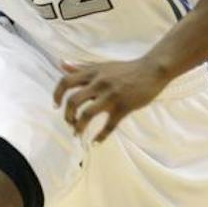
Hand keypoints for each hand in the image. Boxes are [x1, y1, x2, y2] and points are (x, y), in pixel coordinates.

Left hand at [54, 58, 170, 142]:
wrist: (152, 70)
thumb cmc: (126, 69)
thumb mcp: (101, 65)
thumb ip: (81, 67)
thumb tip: (62, 64)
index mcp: (92, 73)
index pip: (66, 82)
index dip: (56, 94)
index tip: (55, 105)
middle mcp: (99, 84)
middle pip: (73, 101)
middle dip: (67, 115)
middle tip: (69, 122)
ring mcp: (111, 96)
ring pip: (87, 114)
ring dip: (79, 127)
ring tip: (77, 134)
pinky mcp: (124, 107)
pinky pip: (109, 126)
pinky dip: (101, 136)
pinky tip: (96, 142)